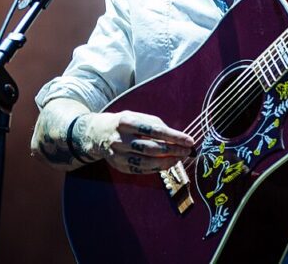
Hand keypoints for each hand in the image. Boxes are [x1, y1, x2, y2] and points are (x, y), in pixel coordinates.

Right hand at [79, 110, 194, 173]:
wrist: (98, 134)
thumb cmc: (125, 123)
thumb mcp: (137, 117)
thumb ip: (156, 125)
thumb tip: (178, 138)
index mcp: (126, 121)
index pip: (155, 130)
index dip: (174, 136)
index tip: (189, 141)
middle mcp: (120, 138)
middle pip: (152, 148)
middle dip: (173, 150)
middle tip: (187, 151)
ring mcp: (118, 154)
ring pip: (147, 162)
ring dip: (167, 162)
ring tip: (179, 158)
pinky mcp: (118, 166)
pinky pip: (141, 170)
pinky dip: (156, 168)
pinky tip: (166, 165)